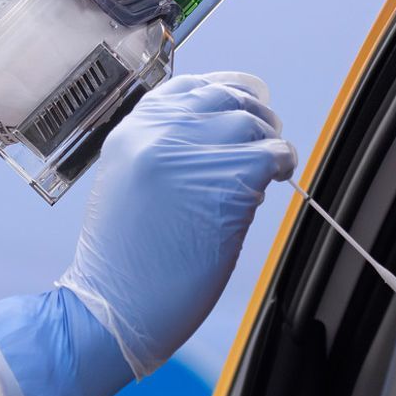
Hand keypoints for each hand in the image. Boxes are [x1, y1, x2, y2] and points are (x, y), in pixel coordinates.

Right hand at [57, 72, 296, 377]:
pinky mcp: (225, 181)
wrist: (113, 308)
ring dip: (268, 142)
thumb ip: (163, 151)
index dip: (224, 93)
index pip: (189, 88)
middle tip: (265, 138)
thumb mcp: (128, 183)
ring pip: (249, 123)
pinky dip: (283, 162)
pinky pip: (271, 154)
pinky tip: (278, 177)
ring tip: (270, 165)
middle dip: (252, 116)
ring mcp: (190, 155)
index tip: (241, 105)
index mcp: (132, 132)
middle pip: (225, 99)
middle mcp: (157, 134)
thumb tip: (220, 137)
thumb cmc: (125, 261)